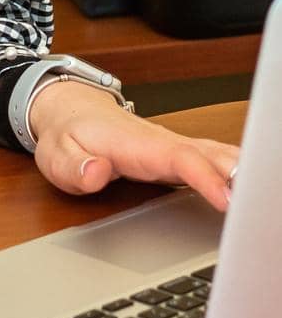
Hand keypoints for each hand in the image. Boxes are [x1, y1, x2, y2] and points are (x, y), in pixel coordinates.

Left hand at [29, 79, 239, 213]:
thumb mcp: (56, 156)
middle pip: (211, 155)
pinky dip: (239, 173)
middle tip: (259, 206)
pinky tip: (251, 189)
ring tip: (261, 200)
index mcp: (136, 144)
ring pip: (219, 155)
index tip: (226, 201)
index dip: (205, 178)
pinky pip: (216, 160)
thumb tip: (96, 172)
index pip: (179, 158)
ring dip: (245, 173)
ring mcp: (174, 147)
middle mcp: (163, 142)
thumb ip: (74, 167)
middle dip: (240, 176)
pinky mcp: (179, 154)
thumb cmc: (68, 135)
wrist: (70, 110)